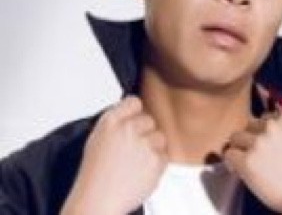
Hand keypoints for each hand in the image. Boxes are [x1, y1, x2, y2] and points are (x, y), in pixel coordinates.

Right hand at [61, 96, 166, 214]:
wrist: (96, 202)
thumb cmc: (94, 176)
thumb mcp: (97, 139)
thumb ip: (116, 123)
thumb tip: (132, 114)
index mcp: (111, 121)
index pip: (134, 102)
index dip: (135, 113)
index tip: (134, 120)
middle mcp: (128, 129)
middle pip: (149, 120)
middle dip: (144, 133)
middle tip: (133, 149)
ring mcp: (144, 144)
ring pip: (159, 137)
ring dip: (153, 148)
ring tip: (136, 163)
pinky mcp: (156, 160)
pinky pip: (164, 156)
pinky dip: (157, 164)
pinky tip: (141, 172)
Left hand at [223, 104, 281, 214]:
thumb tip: (263, 122)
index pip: (264, 114)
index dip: (263, 129)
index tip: (264, 139)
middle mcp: (271, 126)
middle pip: (248, 124)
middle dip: (251, 138)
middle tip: (259, 156)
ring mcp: (258, 142)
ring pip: (236, 138)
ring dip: (241, 149)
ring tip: (251, 164)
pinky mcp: (247, 160)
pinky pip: (229, 154)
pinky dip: (232, 163)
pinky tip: (240, 171)